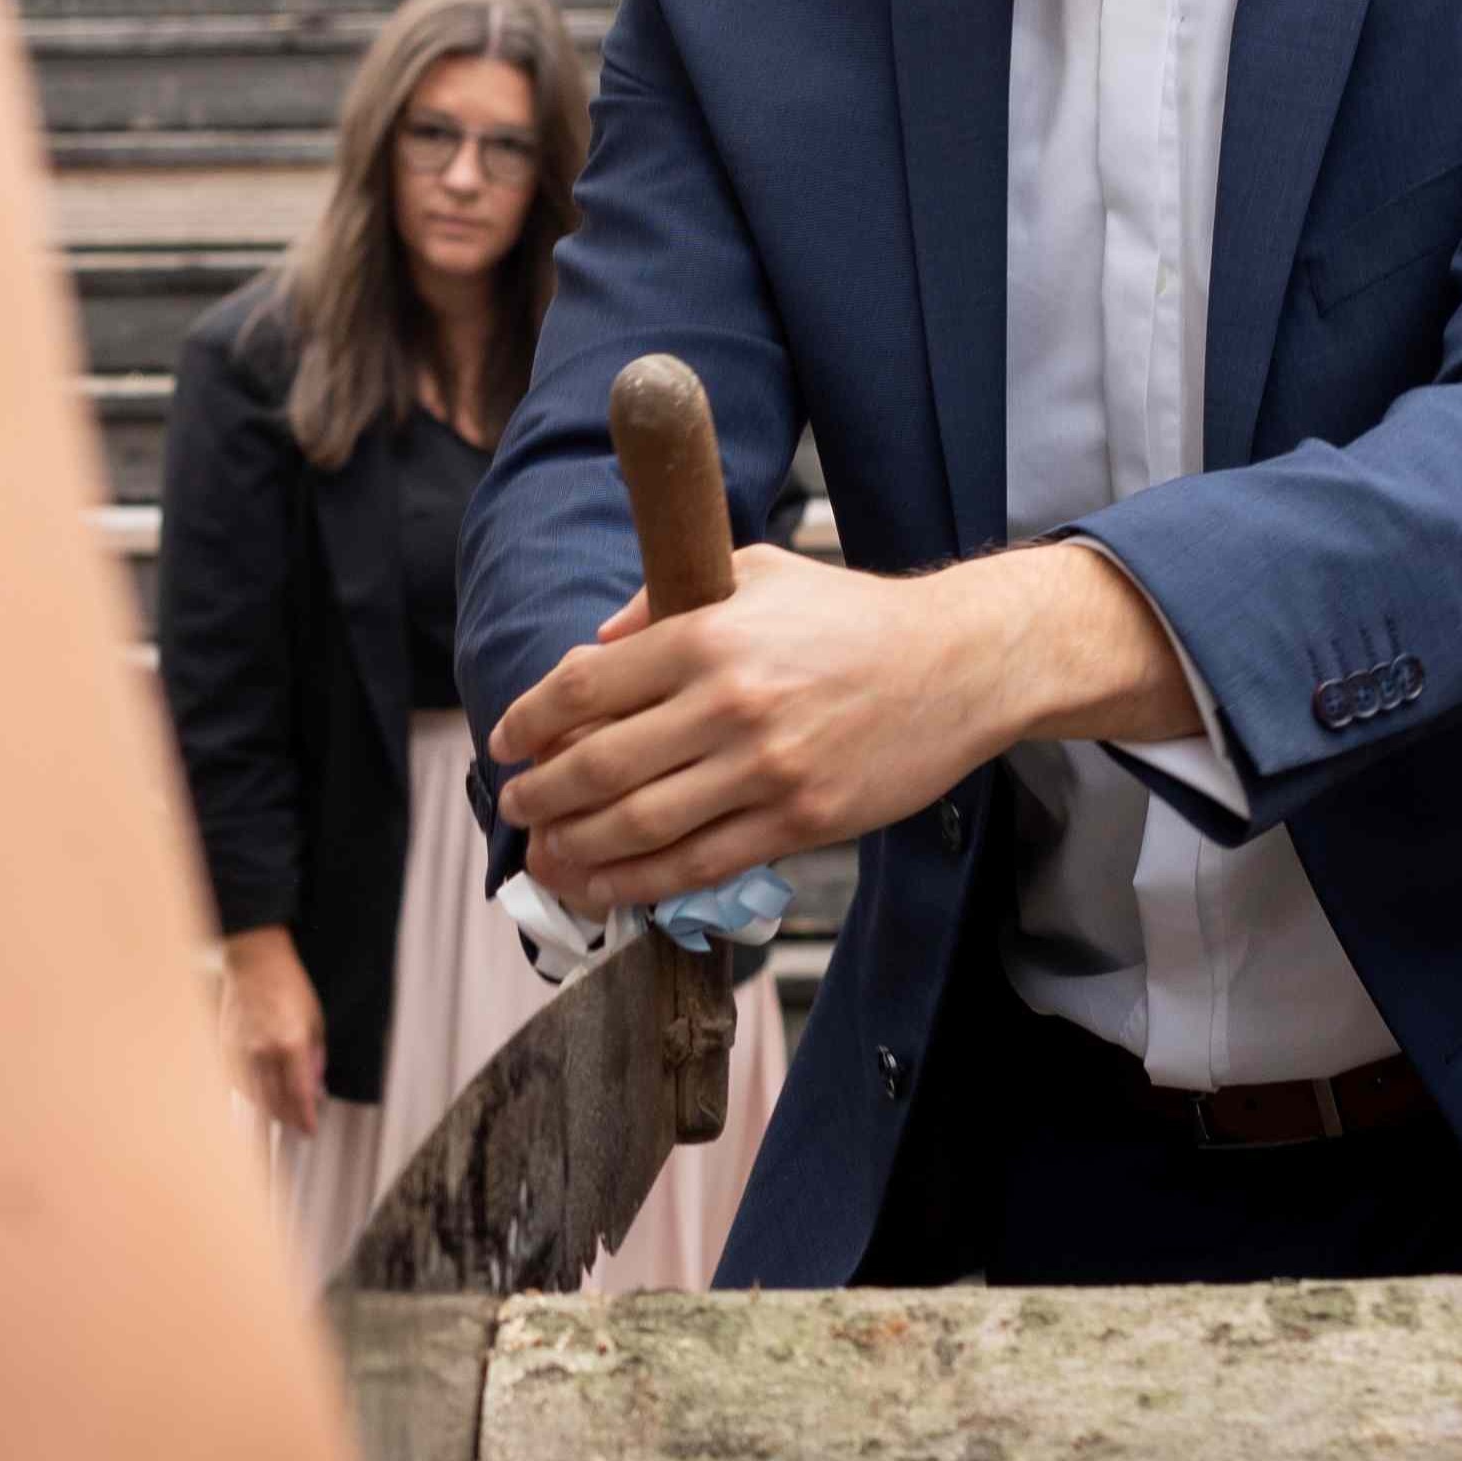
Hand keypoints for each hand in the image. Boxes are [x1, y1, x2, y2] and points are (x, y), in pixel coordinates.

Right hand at [218, 927, 324, 1138]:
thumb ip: (316, 1057)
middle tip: (298, 1126)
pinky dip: (249, 1095)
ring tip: (280, 1118)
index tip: (310, 1129)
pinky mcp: (225, 1046)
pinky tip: (258, 1098)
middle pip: (275, 1102)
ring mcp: (240, 1050)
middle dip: (288, 1119)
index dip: (305, 1117)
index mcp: (290, 1042)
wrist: (255, 961)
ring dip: (268, 1113)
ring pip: (252, 1098)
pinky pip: (236, 1083)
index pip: (299, 1094)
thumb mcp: (316, 1020)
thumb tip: (317, 1087)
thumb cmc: (288, 984)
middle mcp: (263, 1050)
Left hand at [486, 541, 1189, 914]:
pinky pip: (698, 864)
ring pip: (639, 825)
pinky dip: (640, 884)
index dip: (528, 718)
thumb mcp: (756, 573)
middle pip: (597, 764)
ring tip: (548, 854)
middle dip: (539, 795)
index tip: (505, 740)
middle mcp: (726, 703)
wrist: (956, 664)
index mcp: (706, 634)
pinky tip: (607, 887)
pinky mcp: (798, 821)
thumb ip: (666, 601)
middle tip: (517, 806)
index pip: (584, 684)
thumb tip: (598, 646)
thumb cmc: (853, 616)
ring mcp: (762, 769)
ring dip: (576, 848)